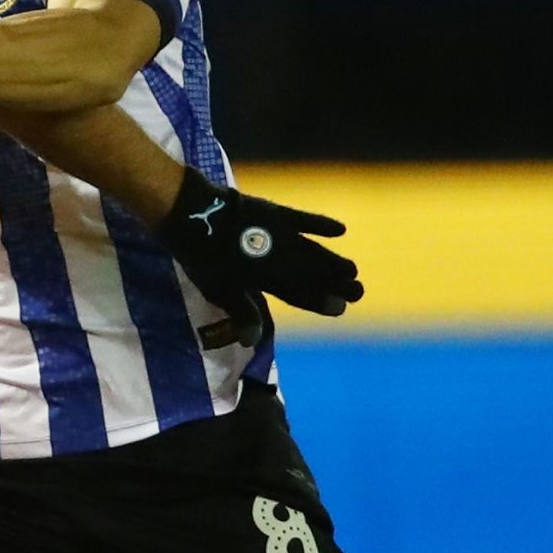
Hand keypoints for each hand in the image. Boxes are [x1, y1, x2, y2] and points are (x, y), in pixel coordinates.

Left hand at [157, 168, 364, 345]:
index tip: (340, 308)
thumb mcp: (218, 289)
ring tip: (353, 270)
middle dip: (336, 283)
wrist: (195, 212)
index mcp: (268, 279)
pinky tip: (341, 230)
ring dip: (334, 260)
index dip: (319, 301)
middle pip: (313, 272)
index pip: (299, 293)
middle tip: (358, 291)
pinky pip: (305, 219)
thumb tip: (253, 341)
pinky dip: (322, 225)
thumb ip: (241, 311)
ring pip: (314, 249)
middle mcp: (281, 257)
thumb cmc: (202, 256)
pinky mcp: (276, 211)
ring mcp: (281, 232)